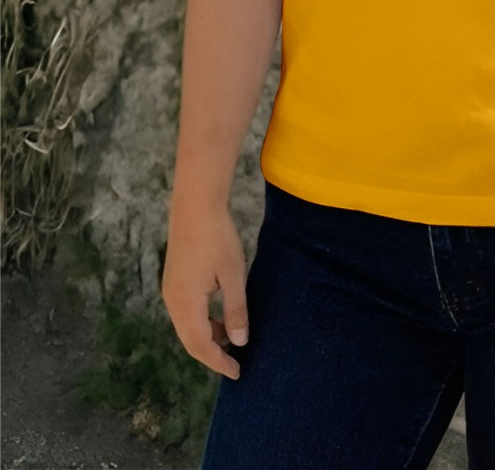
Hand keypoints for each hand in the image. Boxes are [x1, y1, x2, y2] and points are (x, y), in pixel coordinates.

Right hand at [161, 199, 248, 379]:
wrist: (195, 206)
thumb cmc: (218, 239)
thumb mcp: (232, 276)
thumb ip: (235, 310)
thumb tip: (239, 341)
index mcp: (186, 305)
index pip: (201, 346)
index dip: (219, 362)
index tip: (237, 373)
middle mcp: (173, 302)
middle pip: (190, 341)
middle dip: (211, 355)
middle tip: (234, 364)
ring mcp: (170, 291)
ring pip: (186, 327)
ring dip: (206, 337)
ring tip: (230, 340)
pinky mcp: (173, 280)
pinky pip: (185, 313)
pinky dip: (201, 322)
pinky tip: (218, 317)